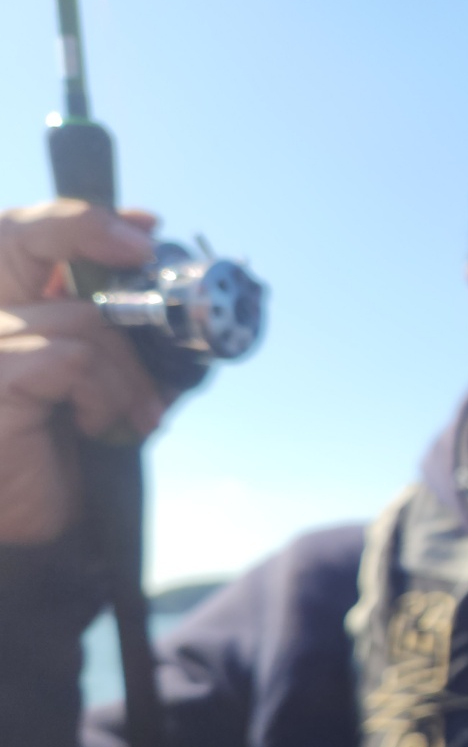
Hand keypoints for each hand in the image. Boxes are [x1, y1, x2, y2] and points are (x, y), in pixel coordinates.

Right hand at [0, 200, 166, 543]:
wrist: (38, 527)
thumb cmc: (66, 451)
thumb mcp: (104, 383)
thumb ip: (123, 337)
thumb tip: (172, 294)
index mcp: (6, 308)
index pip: (22, 233)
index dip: (81, 219)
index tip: (142, 227)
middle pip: (22, 238)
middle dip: (89, 238)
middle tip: (144, 259)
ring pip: (80, 320)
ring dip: (128, 372)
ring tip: (140, 417)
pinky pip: (71, 361)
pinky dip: (105, 394)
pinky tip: (103, 428)